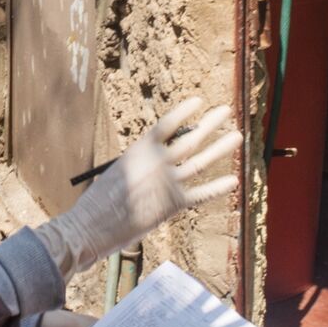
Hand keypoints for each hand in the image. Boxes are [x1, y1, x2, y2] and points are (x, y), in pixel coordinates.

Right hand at [38, 97, 241, 276]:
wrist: (91, 225)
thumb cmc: (98, 202)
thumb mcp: (118, 174)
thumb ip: (141, 170)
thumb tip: (160, 171)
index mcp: (139, 149)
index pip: (167, 124)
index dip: (184, 112)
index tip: (198, 101)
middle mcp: (157, 161)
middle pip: (190, 138)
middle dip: (210, 124)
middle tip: (225, 111)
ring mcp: (167, 181)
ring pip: (200, 161)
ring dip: (221, 147)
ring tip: (236, 135)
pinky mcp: (173, 204)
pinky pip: (201, 194)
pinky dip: (218, 188)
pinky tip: (233, 180)